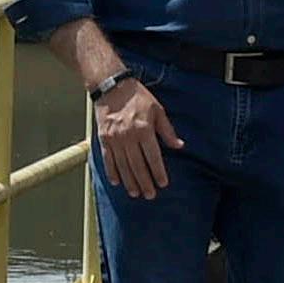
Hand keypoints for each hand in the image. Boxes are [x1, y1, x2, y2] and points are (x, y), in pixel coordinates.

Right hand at [95, 79, 183, 199]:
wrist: (111, 86)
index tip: (162, 183)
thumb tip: (179, 146)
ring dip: (130, 181)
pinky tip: (117, 182)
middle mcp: (128, 136)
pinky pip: (108, 159)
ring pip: (123, 165)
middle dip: (145, 182)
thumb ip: (167, 130)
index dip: (158, 172)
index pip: (153, 156)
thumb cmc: (137, 97)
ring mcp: (115, 139)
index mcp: (144, 129)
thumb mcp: (158, 110)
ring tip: (135, 193)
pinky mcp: (104, 139)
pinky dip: (112, 172)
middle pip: (138, 165)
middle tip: (150, 195)